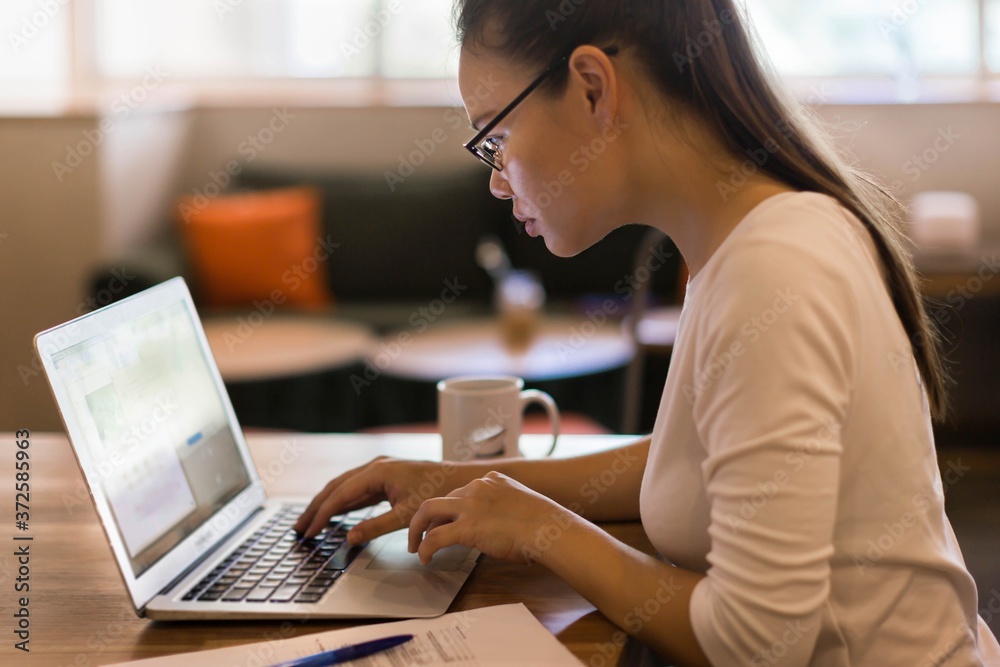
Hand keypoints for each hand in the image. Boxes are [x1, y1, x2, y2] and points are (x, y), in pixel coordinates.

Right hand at [293, 457, 463, 541]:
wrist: (459, 480)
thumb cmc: (437, 493)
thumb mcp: (405, 514)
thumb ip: (375, 526)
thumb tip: (349, 539)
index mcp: (378, 471)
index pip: (341, 493)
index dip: (323, 514)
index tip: (310, 531)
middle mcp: (375, 466)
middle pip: (336, 487)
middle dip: (316, 508)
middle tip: (299, 529)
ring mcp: (379, 470)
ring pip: (344, 487)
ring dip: (326, 504)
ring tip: (309, 523)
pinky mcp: (385, 477)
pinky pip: (356, 490)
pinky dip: (342, 502)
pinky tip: (334, 515)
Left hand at [408, 471, 578, 565]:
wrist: (549, 528)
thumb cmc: (543, 523)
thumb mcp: (521, 504)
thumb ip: (503, 508)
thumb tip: (498, 526)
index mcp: (491, 480)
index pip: (460, 492)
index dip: (450, 510)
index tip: (446, 522)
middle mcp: (477, 487)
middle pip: (440, 499)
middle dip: (426, 517)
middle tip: (420, 533)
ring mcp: (470, 505)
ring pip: (428, 510)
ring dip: (417, 528)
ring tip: (415, 545)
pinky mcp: (467, 526)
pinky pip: (436, 537)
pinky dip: (426, 547)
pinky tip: (425, 558)